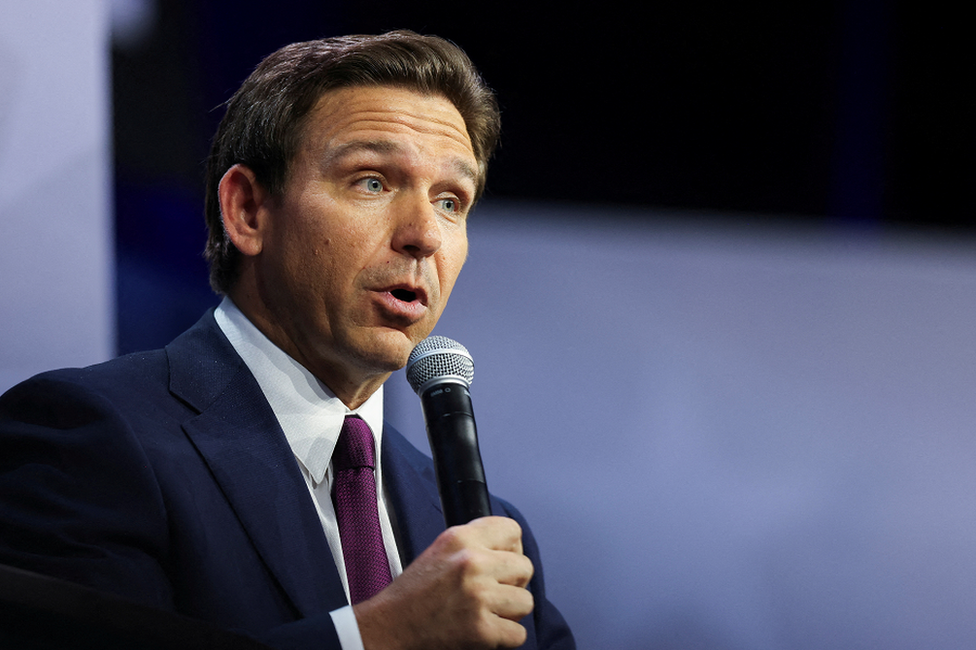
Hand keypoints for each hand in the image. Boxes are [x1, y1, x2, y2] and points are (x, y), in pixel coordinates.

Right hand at [353, 516, 533, 649]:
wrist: (389, 628)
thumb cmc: (414, 594)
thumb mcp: (440, 551)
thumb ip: (474, 544)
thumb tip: (511, 550)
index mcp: (460, 538)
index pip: (512, 531)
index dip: (512, 549)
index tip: (502, 563)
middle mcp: (471, 562)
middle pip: (525, 567)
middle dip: (514, 583)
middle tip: (493, 593)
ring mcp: (478, 596)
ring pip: (526, 601)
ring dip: (510, 612)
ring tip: (487, 613)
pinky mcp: (481, 630)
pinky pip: (519, 632)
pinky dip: (504, 637)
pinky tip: (484, 631)